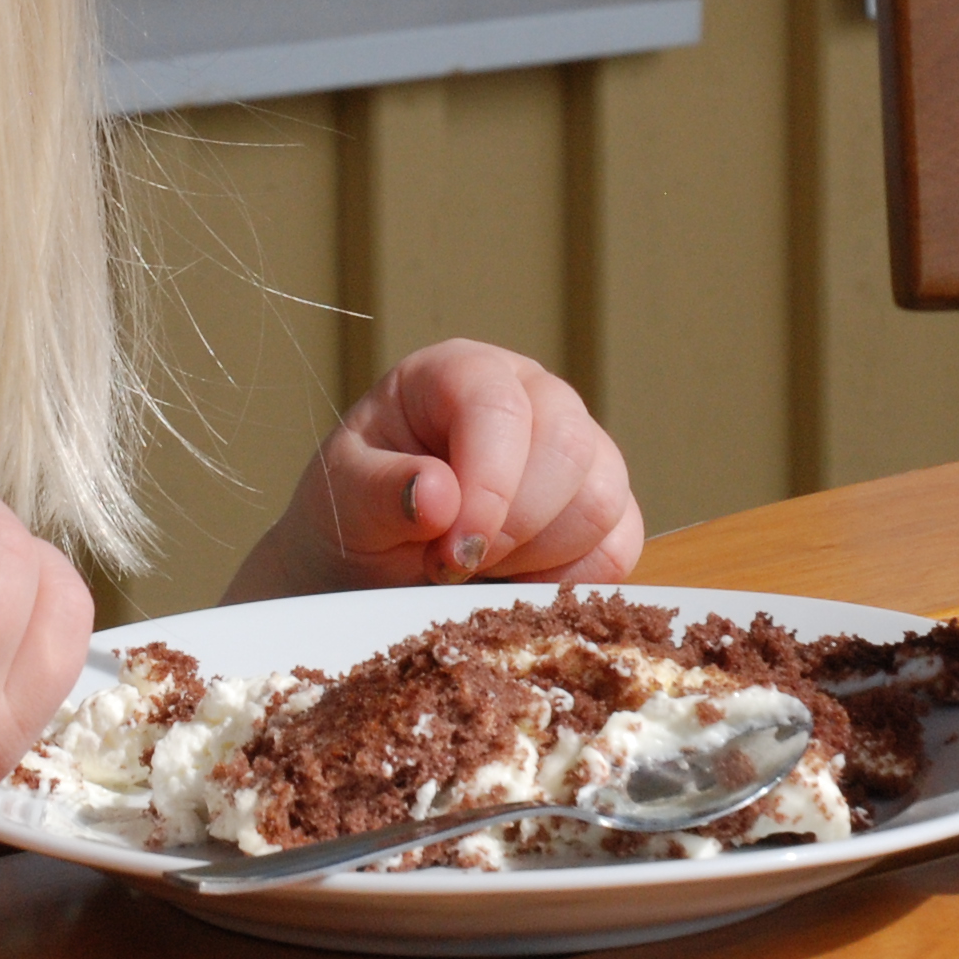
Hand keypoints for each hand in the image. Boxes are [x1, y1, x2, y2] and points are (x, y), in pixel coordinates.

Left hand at [224, 340, 641, 602]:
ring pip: (601, 500)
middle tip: (451, 567)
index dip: (487, 484)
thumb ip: (380, 491)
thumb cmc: (354, 515)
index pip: (501, 408)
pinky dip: (567, 582)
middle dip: (512, 527)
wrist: (369, 568)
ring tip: (473, 571)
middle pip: (569, 448)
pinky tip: (511, 586)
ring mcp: (576, 448)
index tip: (451, 552)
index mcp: (460, 373)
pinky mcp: (601, 507)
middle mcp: (532, 395)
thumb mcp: (341, 501)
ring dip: (535, 558)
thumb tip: (439, 495)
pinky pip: (617, 546)